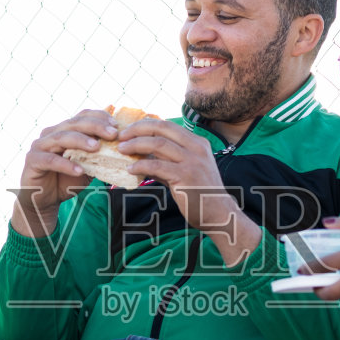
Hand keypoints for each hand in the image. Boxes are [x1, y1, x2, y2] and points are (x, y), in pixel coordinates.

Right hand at [11, 108, 119, 235]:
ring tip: (97, 147)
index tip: (116, 125)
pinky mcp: (33, 161)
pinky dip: (66, 164)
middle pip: (73, 123)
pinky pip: (51, 160)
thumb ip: (98, 156)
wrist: (44, 200)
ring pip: (61, 138)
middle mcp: (51, 133)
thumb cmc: (66, 180)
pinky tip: (79, 170)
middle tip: (112, 133)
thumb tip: (122, 149)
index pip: (81, 116)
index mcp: (64, 130)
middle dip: (94, 126)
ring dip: (81, 141)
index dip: (99, 117)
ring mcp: (40, 146)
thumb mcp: (87, 167)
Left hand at [117, 118, 261, 262]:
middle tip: (121, 136)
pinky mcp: (185, 176)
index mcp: (197, 142)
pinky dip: (140, 165)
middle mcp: (196, 147)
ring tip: (122, 150)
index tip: (129, 131)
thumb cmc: (200, 193)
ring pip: (157, 144)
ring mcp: (192, 161)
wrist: (218, 214)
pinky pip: (156, 166)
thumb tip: (141, 155)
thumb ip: (166, 161)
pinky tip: (130, 169)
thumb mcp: (184, 170)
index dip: (145, 125)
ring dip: (135, 145)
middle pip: (161, 128)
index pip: (167, 125)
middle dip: (137, 129)